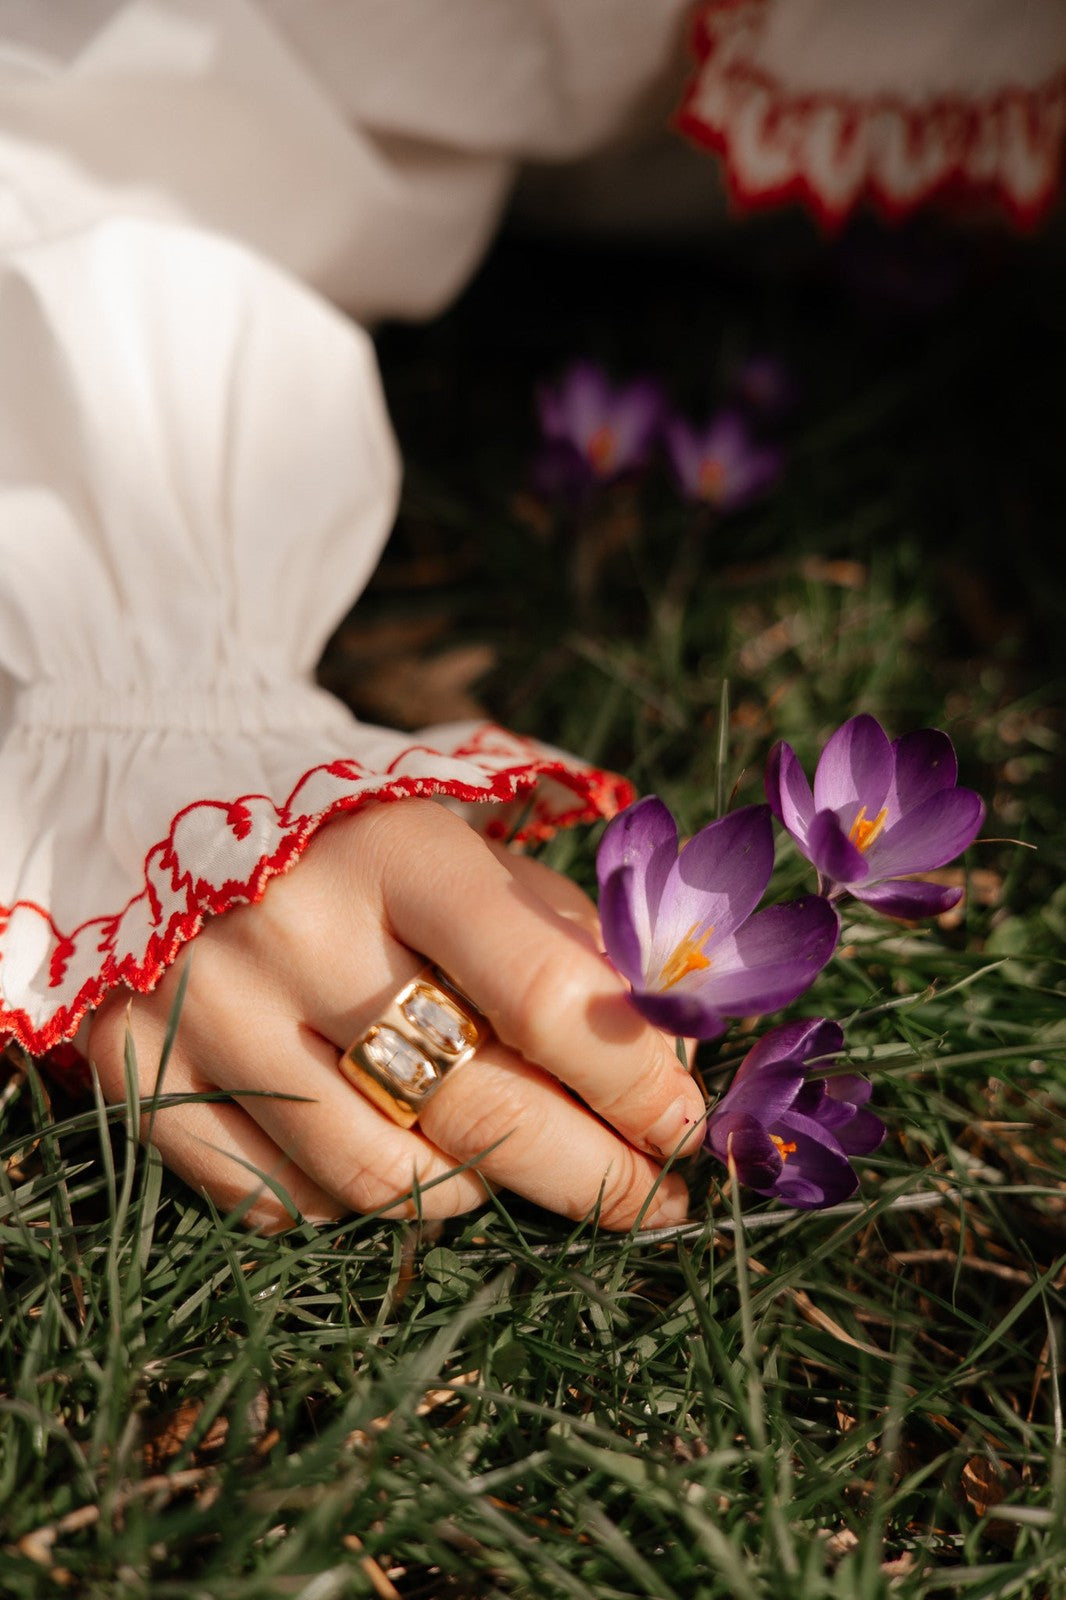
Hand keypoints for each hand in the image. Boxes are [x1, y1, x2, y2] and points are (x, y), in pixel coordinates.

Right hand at [87, 800, 705, 1231]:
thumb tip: (660, 1063)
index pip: (548, 995)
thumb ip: (560, 931)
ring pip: (380, 1183)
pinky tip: (388, 1159)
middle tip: (650, 1202)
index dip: (635, 1082)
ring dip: (473, 1194)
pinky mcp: (131, 1069)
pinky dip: (353, 1203)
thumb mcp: (460, 833)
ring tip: (506, 1169)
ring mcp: (204, 1008)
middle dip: (594, 1178)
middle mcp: (294, 929)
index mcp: (396, 847)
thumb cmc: (346, 824)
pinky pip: (278, 1202)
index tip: (683, 1127)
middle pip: (477, 1111)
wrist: (147, 784)